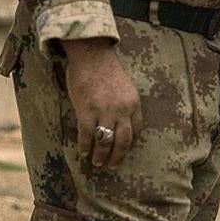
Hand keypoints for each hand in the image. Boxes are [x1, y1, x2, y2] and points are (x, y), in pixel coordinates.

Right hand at [62, 38, 142, 167]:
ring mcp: (104, 112)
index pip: (136, 130)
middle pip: (124, 141)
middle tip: (112, 166)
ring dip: (101, 156)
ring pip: (105, 141)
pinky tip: (83, 153)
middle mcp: (122, 110)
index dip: (130, 143)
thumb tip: (116, 118)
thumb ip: (122, 102)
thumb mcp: (123, 86)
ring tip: (97, 164)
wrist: (91, 54)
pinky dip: (85, 147)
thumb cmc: (104, 68)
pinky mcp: (86, 111)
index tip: (123, 150)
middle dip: (118, 156)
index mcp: (133, 103)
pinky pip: (87, 135)